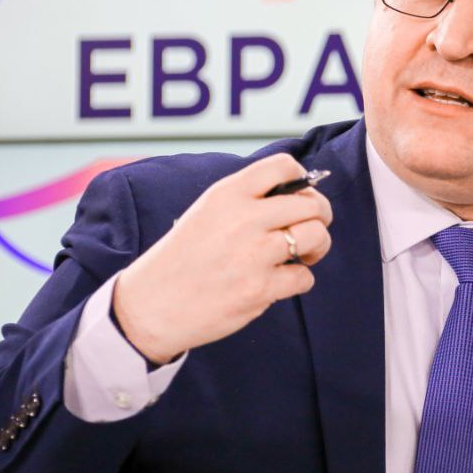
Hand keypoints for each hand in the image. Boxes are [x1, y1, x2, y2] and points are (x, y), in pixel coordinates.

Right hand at [113, 154, 332, 363]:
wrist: (151, 306)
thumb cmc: (182, 258)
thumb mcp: (206, 212)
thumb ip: (247, 200)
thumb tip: (298, 194)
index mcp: (228, 194)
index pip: (282, 166)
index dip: (303, 180)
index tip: (301, 194)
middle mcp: (243, 219)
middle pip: (312, 205)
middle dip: (320, 217)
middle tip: (309, 231)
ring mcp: (253, 254)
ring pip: (316, 237)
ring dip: (316, 248)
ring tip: (301, 256)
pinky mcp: (259, 289)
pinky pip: (305, 277)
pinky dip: (299, 281)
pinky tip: (279, 282)